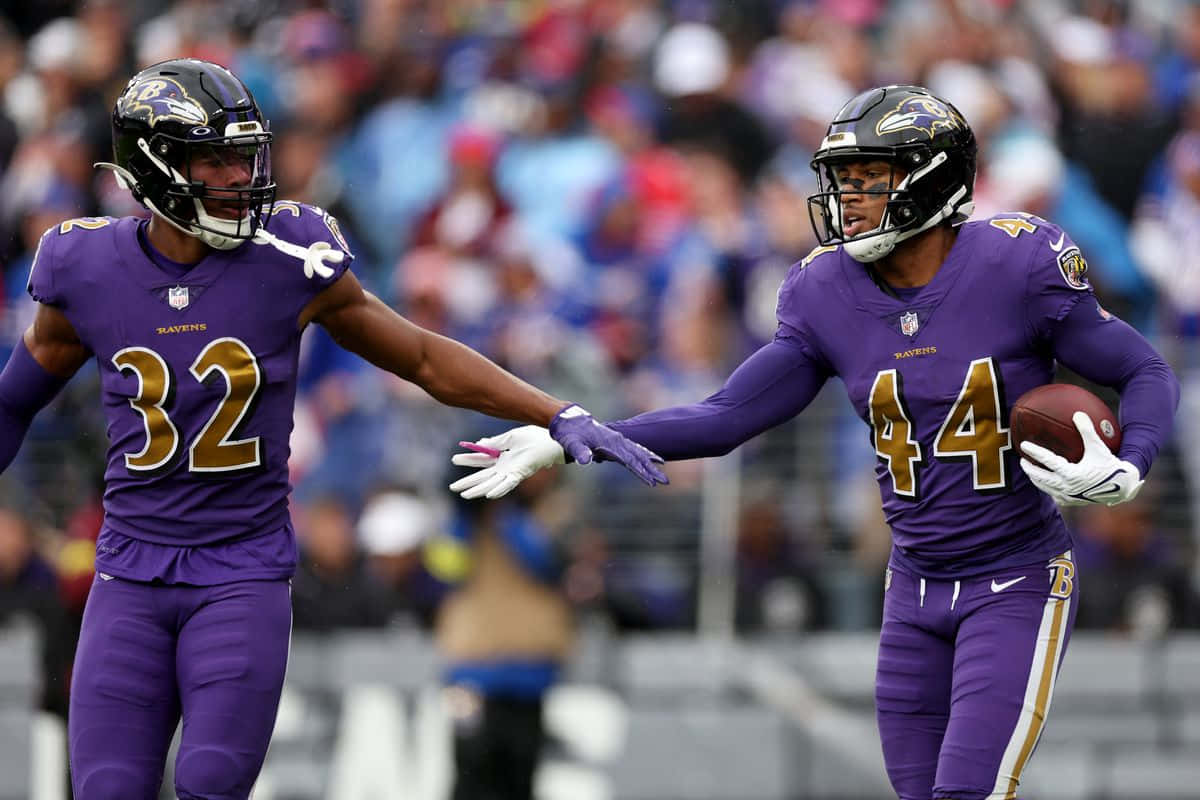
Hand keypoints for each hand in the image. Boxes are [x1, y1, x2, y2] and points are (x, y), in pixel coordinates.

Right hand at [449, 426, 564, 498]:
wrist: (552, 439)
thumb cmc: (535, 437)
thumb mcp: (511, 437)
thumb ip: (496, 442)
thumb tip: (479, 444)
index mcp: (502, 456)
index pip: (481, 460)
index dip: (468, 460)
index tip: (454, 459)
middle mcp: (506, 466)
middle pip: (483, 476)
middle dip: (468, 482)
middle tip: (452, 487)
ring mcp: (512, 471)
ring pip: (492, 483)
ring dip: (479, 490)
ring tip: (465, 495)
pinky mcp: (521, 474)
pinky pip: (508, 484)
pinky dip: (499, 489)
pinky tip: (488, 495)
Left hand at [549, 405, 667, 486]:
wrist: (568, 419)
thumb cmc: (569, 433)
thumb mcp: (571, 443)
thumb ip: (579, 451)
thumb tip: (586, 461)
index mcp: (610, 444)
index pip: (629, 461)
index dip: (641, 472)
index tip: (652, 482)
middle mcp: (617, 441)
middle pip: (639, 457)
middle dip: (652, 470)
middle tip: (665, 482)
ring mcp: (617, 439)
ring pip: (638, 451)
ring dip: (650, 462)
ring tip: (663, 469)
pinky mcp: (614, 440)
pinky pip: (633, 447)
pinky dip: (644, 452)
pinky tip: (650, 457)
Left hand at [1019, 411, 1142, 506]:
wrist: (1122, 488)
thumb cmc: (1110, 465)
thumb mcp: (1098, 447)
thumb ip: (1087, 430)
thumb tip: (1077, 413)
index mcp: (1071, 474)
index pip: (1047, 461)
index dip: (1034, 452)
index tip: (1023, 445)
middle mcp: (1067, 487)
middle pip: (1040, 477)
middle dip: (1028, 468)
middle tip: (1022, 459)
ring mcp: (1068, 497)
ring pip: (1045, 487)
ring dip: (1035, 478)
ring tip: (1030, 470)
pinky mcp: (1071, 502)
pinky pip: (1053, 494)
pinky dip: (1046, 487)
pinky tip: (1045, 482)